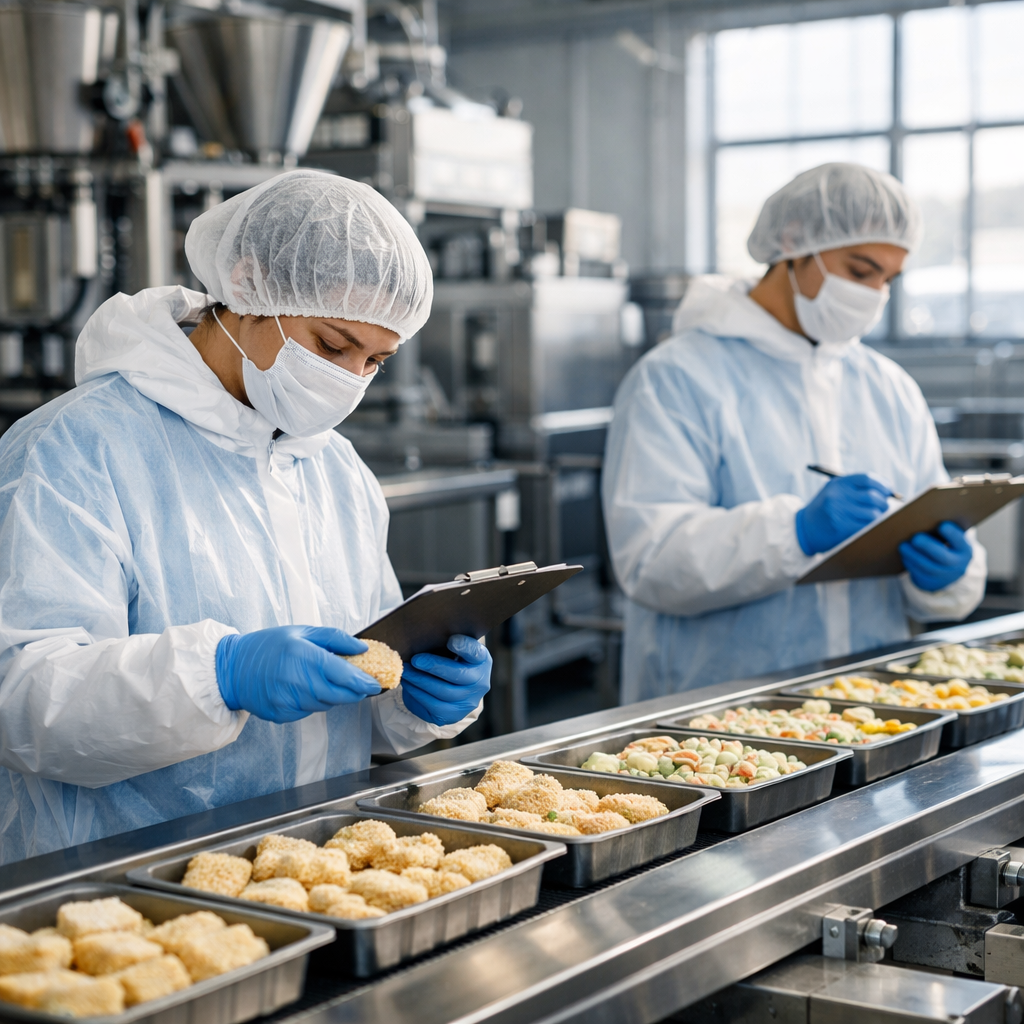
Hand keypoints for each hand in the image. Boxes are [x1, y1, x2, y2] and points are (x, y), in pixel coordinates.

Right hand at [216, 626, 379, 722]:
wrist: (232, 668)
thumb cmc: (268, 646)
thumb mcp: (301, 632)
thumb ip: (334, 638)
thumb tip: (361, 648)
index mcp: (304, 656)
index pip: (344, 675)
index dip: (364, 682)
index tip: (376, 683)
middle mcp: (297, 681)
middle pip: (340, 695)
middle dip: (355, 692)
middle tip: (364, 686)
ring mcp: (288, 701)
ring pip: (326, 704)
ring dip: (334, 696)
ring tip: (325, 681)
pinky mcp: (282, 714)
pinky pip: (309, 711)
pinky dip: (314, 702)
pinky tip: (304, 689)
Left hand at [400, 635, 491, 726]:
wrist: (452, 688)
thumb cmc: (450, 661)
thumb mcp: (453, 649)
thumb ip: (445, 641)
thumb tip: (423, 635)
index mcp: (482, 660)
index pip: (476, 652)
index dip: (464, 646)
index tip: (450, 640)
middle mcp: (480, 682)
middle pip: (458, 674)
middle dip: (434, 666)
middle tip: (415, 659)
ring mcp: (468, 701)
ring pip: (442, 692)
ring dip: (420, 681)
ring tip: (406, 671)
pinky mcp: (453, 715)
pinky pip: (432, 706)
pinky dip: (417, 694)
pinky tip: (408, 684)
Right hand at [795, 473, 892, 554]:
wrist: (804, 528)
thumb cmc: (824, 508)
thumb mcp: (834, 491)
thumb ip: (856, 489)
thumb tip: (887, 491)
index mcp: (838, 484)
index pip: (867, 479)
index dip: (882, 484)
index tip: (889, 490)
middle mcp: (838, 496)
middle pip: (873, 496)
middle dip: (884, 502)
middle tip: (884, 507)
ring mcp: (839, 512)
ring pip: (873, 513)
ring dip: (879, 516)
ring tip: (876, 517)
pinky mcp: (841, 528)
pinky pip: (866, 526)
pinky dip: (872, 526)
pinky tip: (868, 526)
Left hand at [899, 521, 972, 591]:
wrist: (948, 569)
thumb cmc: (946, 544)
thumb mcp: (951, 538)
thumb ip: (943, 528)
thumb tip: (924, 512)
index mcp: (964, 549)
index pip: (960, 541)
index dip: (953, 534)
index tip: (942, 525)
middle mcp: (957, 564)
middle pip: (943, 557)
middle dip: (929, 547)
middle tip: (916, 538)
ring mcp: (944, 574)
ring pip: (928, 567)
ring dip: (914, 556)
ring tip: (903, 545)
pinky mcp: (930, 581)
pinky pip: (919, 573)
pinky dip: (910, 563)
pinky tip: (903, 554)